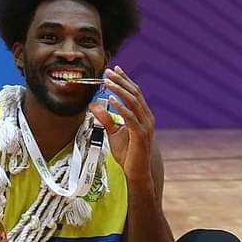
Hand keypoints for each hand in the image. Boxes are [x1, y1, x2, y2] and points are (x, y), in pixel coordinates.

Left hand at [89, 66, 154, 185]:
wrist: (136, 172)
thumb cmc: (127, 153)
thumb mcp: (113, 132)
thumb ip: (105, 118)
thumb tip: (94, 105)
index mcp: (142, 115)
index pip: (134, 93)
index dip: (124, 80)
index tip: (114, 70)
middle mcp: (147, 117)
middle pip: (134, 93)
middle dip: (121, 81)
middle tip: (108, 72)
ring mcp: (146, 126)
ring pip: (133, 102)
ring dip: (119, 90)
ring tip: (108, 82)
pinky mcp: (141, 135)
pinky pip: (130, 117)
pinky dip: (120, 107)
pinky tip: (111, 100)